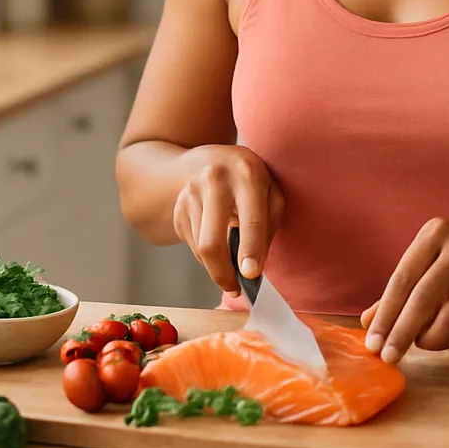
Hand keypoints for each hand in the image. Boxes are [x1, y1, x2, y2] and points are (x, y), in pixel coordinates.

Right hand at [172, 144, 284, 294]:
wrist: (209, 159)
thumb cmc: (249, 181)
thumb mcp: (270, 192)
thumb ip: (268, 224)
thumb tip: (254, 267)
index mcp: (248, 174)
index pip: (250, 219)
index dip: (251, 249)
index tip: (251, 275)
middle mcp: (215, 180)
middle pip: (212, 242)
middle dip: (223, 273)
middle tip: (235, 289)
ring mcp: (191, 193)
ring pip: (200, 248)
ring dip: (216, 266)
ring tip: (229, 265)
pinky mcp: (178, 207)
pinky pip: (192, 244)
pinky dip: (206, 254)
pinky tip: (216, 241)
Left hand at [360, 211, 448, 363]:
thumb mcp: (429, 255)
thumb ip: (400, 287)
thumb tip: (369, 321)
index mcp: (433, 235)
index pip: (402, 279)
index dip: (386, 313)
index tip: (372, 342)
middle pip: (424, 297)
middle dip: (403, 331)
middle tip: (389, 356)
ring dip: (431, 337)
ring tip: (420, 345)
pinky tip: (441, 341)